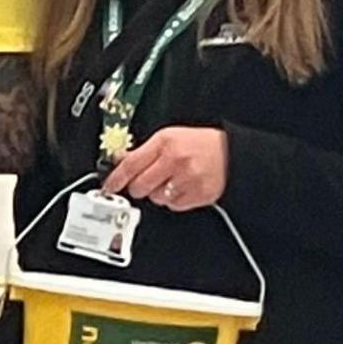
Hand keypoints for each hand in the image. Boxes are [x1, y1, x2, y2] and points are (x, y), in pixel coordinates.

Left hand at [102, 125, 227, 211]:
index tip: (109, 186)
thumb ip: (144, 150)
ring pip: (155, 198)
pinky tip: (182, 187)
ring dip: (157, 193)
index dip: (116, 178)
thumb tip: (119, 161)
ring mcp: (188, 179)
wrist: (233, 153)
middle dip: (138, 186)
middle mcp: (176, 161)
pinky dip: (173, 200)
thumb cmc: (201, 144)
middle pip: (139, 186)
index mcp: (166, 143)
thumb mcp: (170, 137)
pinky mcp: (199, 195)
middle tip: (147, 180)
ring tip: (171, 180)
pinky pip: (172, 206)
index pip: (130, 164)